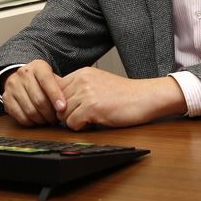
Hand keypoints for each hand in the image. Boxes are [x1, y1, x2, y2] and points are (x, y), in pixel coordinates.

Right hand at [1, 60, 66, 126]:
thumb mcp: (52, 78)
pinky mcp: (6, 98)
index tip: (63, 108)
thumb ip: (61, 88)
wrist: (21, 78)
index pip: (47, 81)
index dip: (56, 96)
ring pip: (30, 110)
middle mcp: (23, 73)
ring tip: (48, 120)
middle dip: (50, 113)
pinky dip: (31, 123)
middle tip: (56, 119)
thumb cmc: (42, 80)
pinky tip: (37, 121)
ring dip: (42, 120)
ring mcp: (13, 85)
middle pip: (39, 99)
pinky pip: (20, 116)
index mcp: (38, 66)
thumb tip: (72, 103)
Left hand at [57, 67, 185, 130]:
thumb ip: (79, 87)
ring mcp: (86, 93)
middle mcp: (82, 80)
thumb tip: (58, 102)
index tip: (70, 110)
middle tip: (81, 117)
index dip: (60, 103)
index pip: (55, 89)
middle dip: (67, 113)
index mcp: (82, 73)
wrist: (145, 97)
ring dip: (74, 121)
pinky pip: (72, 123)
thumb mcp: (97, 83)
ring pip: (63, 114)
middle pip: (57, 103)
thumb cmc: (124, 94)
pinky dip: (80, 127)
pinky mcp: (92, 107)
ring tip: (89, 119)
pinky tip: (93, 123)